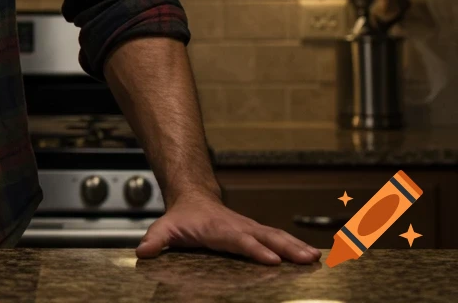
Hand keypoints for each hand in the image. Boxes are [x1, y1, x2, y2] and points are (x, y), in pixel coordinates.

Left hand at [135, 192, 321, 264]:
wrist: (194, 199)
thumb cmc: (182, 218)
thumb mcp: (165, 228)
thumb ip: (155, 240)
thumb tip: (143, 252)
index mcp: (219, 229)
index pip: (239, 240)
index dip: (254, 249)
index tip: (271, 259)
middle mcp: (239, 227)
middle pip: (266, 237)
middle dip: (287, 248)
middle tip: (308, 259)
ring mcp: (251, 228)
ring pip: (278, 236)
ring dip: (297, 247)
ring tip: (316, 259)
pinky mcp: (259, 232)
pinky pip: (281, 239)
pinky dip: (297, 246)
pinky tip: (314, 256)